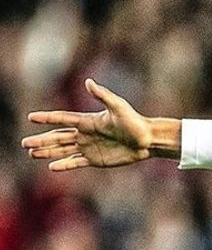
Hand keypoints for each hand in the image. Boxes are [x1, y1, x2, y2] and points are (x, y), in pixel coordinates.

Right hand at [22, 79, 154, 170]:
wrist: (148, 140)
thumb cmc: (135, 122)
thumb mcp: (119, 107)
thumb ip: (103, 95)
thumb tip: (88, 82)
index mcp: (88, 121)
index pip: (62, 119)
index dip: (47, 118)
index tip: (31, 117)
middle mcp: (85, 134)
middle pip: (58, 137)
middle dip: (41, 140)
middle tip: (24, 143)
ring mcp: (89, 147)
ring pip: (63, 150)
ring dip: (48, 152)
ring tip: (32, 154)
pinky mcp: (96, 159)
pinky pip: (76, 162)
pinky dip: (64, 165)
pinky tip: (52, 167)